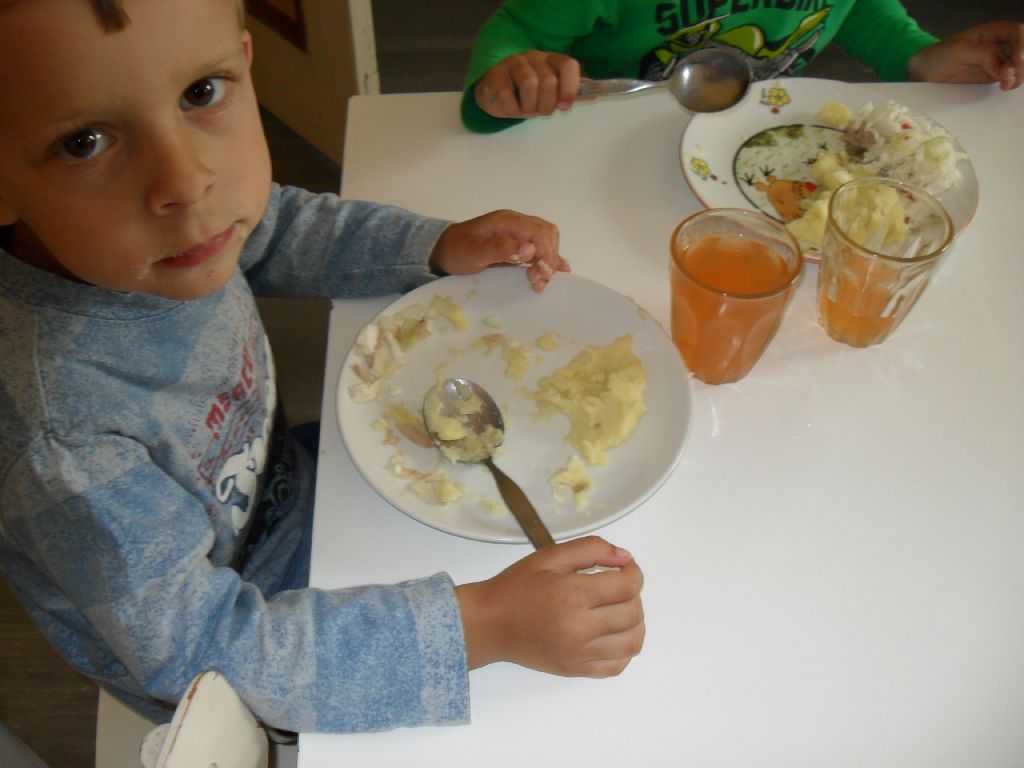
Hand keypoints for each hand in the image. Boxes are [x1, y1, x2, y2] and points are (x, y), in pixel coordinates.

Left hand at [429, 209, 569, 291]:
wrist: (444, 250)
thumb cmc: (457, 251)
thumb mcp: (474, 252)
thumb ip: (502, 249)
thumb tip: (530, 249)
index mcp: (507, 221)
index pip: (538, 232)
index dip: (545, 253)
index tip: (541, 275)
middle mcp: (516, 223)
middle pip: (546, 234)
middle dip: (548, 258)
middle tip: (538, 281)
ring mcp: (518, 232)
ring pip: (547, 240)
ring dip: (549, 260)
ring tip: (541, 281)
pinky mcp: (519, 242)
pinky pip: (541, 246)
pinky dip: (550, 257)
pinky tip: (559, 270)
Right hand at [455, 536, 644, 676]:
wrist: (489, 624)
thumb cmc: (517, 586)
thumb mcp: (549, 556)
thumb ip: (590, 549)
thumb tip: (625, 557)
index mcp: (573, 595)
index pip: (628, 586)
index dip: (633, 573)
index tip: (623, 568)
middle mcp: (580, 628)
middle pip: (633, 613)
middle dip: (633, 595)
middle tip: (617, 587)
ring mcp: (578, 653)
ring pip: (631, 643)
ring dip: (635, 623)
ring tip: (620, 610)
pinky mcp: (575, 670)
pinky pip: (616, 666)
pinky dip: (624, 650)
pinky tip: (613, 635)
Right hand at [474, 50, 581, 118]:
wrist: (494, 90)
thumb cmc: (526, 93)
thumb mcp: (549, 92)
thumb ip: (568, 92)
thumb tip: (594, 94)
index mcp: (551, 60)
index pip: (568, 65)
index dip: (570, 87)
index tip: (565, 107)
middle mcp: (533, 58)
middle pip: (549, 81)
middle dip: (547, 105)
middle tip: (540, 111)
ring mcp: (513, 64)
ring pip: (530, 84)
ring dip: (530, 106)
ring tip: (526, 110)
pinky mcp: (494, 76)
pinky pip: (507, 95)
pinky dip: (512, 110)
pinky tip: (510, 109)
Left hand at [908, 21, 1023, 89]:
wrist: (928, 71)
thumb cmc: (941, 55)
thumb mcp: (960, 51)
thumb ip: (985, 56)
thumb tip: (1007, 70)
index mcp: (994, 31)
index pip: (1017, 32)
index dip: (1021, 46)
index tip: (1016, 62)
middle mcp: (1001, 44)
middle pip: (1023, 51)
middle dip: (1021, 65)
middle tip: (1009, 79)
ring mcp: (1000, 60)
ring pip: (1019, 66)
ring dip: (1018, 76)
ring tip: (1004, 85)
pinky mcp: (995, 75)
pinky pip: (1011, 78)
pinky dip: (1011, 83)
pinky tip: (1003, 87)